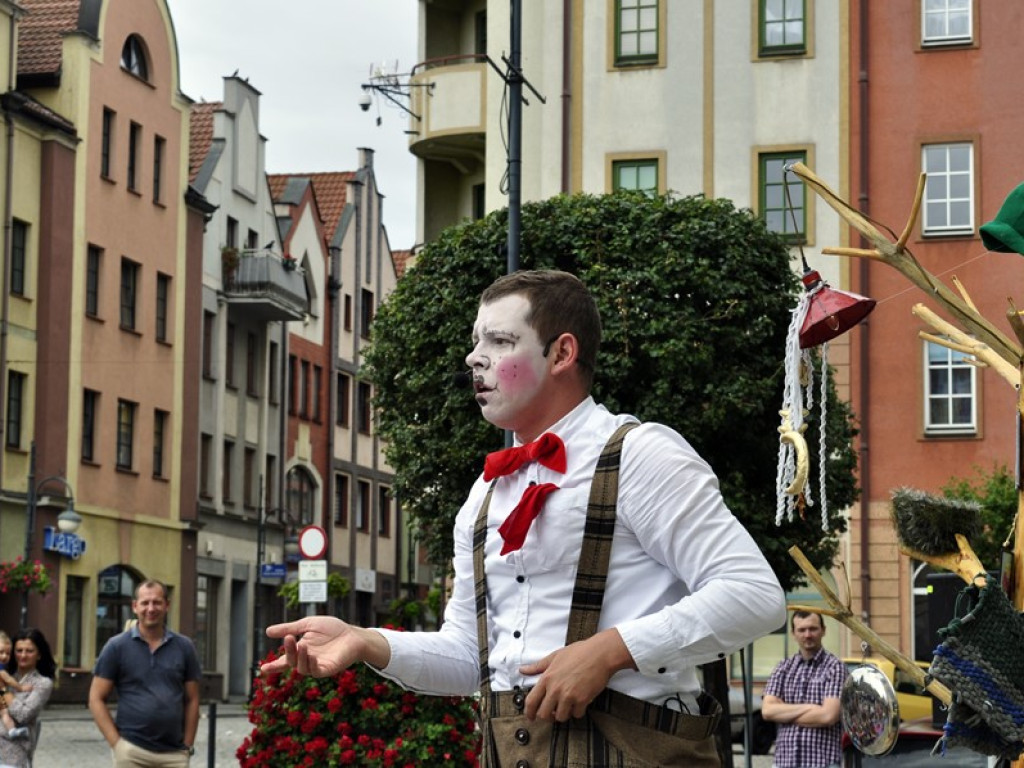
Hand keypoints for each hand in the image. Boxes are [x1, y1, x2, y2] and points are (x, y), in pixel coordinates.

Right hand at [262, 616, 385, 677]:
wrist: (352, 634)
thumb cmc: (332, 629)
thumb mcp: (308, 624)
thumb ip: (289, 628)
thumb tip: (267, 631)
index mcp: (301, 650)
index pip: (284, 659)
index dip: (274, 665)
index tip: (263, 669)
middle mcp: (307, 660)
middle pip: (291, 661)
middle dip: (287, 651)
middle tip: (288, 638)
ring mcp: (316, 666)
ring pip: (301, 668)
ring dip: (299, 657)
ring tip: (301, 644)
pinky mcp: (327, 669)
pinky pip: (314, 671)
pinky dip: (310, 663)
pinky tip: (311, 654)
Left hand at [519, 630, 633, 721]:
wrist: (600, 654)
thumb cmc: (579, 652)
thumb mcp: (555, 656)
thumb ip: (538, 666)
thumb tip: (523, 670)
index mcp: (547, 678)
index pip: (531, 701)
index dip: (528, 713)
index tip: (530, 717)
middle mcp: (555, 689)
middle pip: (543, 714)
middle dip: (547, 716)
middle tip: (552, 713)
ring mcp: (569, 695)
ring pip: (560, 717)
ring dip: (564, 714)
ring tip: (568, 705)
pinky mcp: (582, 700)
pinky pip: (576, 714)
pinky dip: (578, 711)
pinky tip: (580, 702)